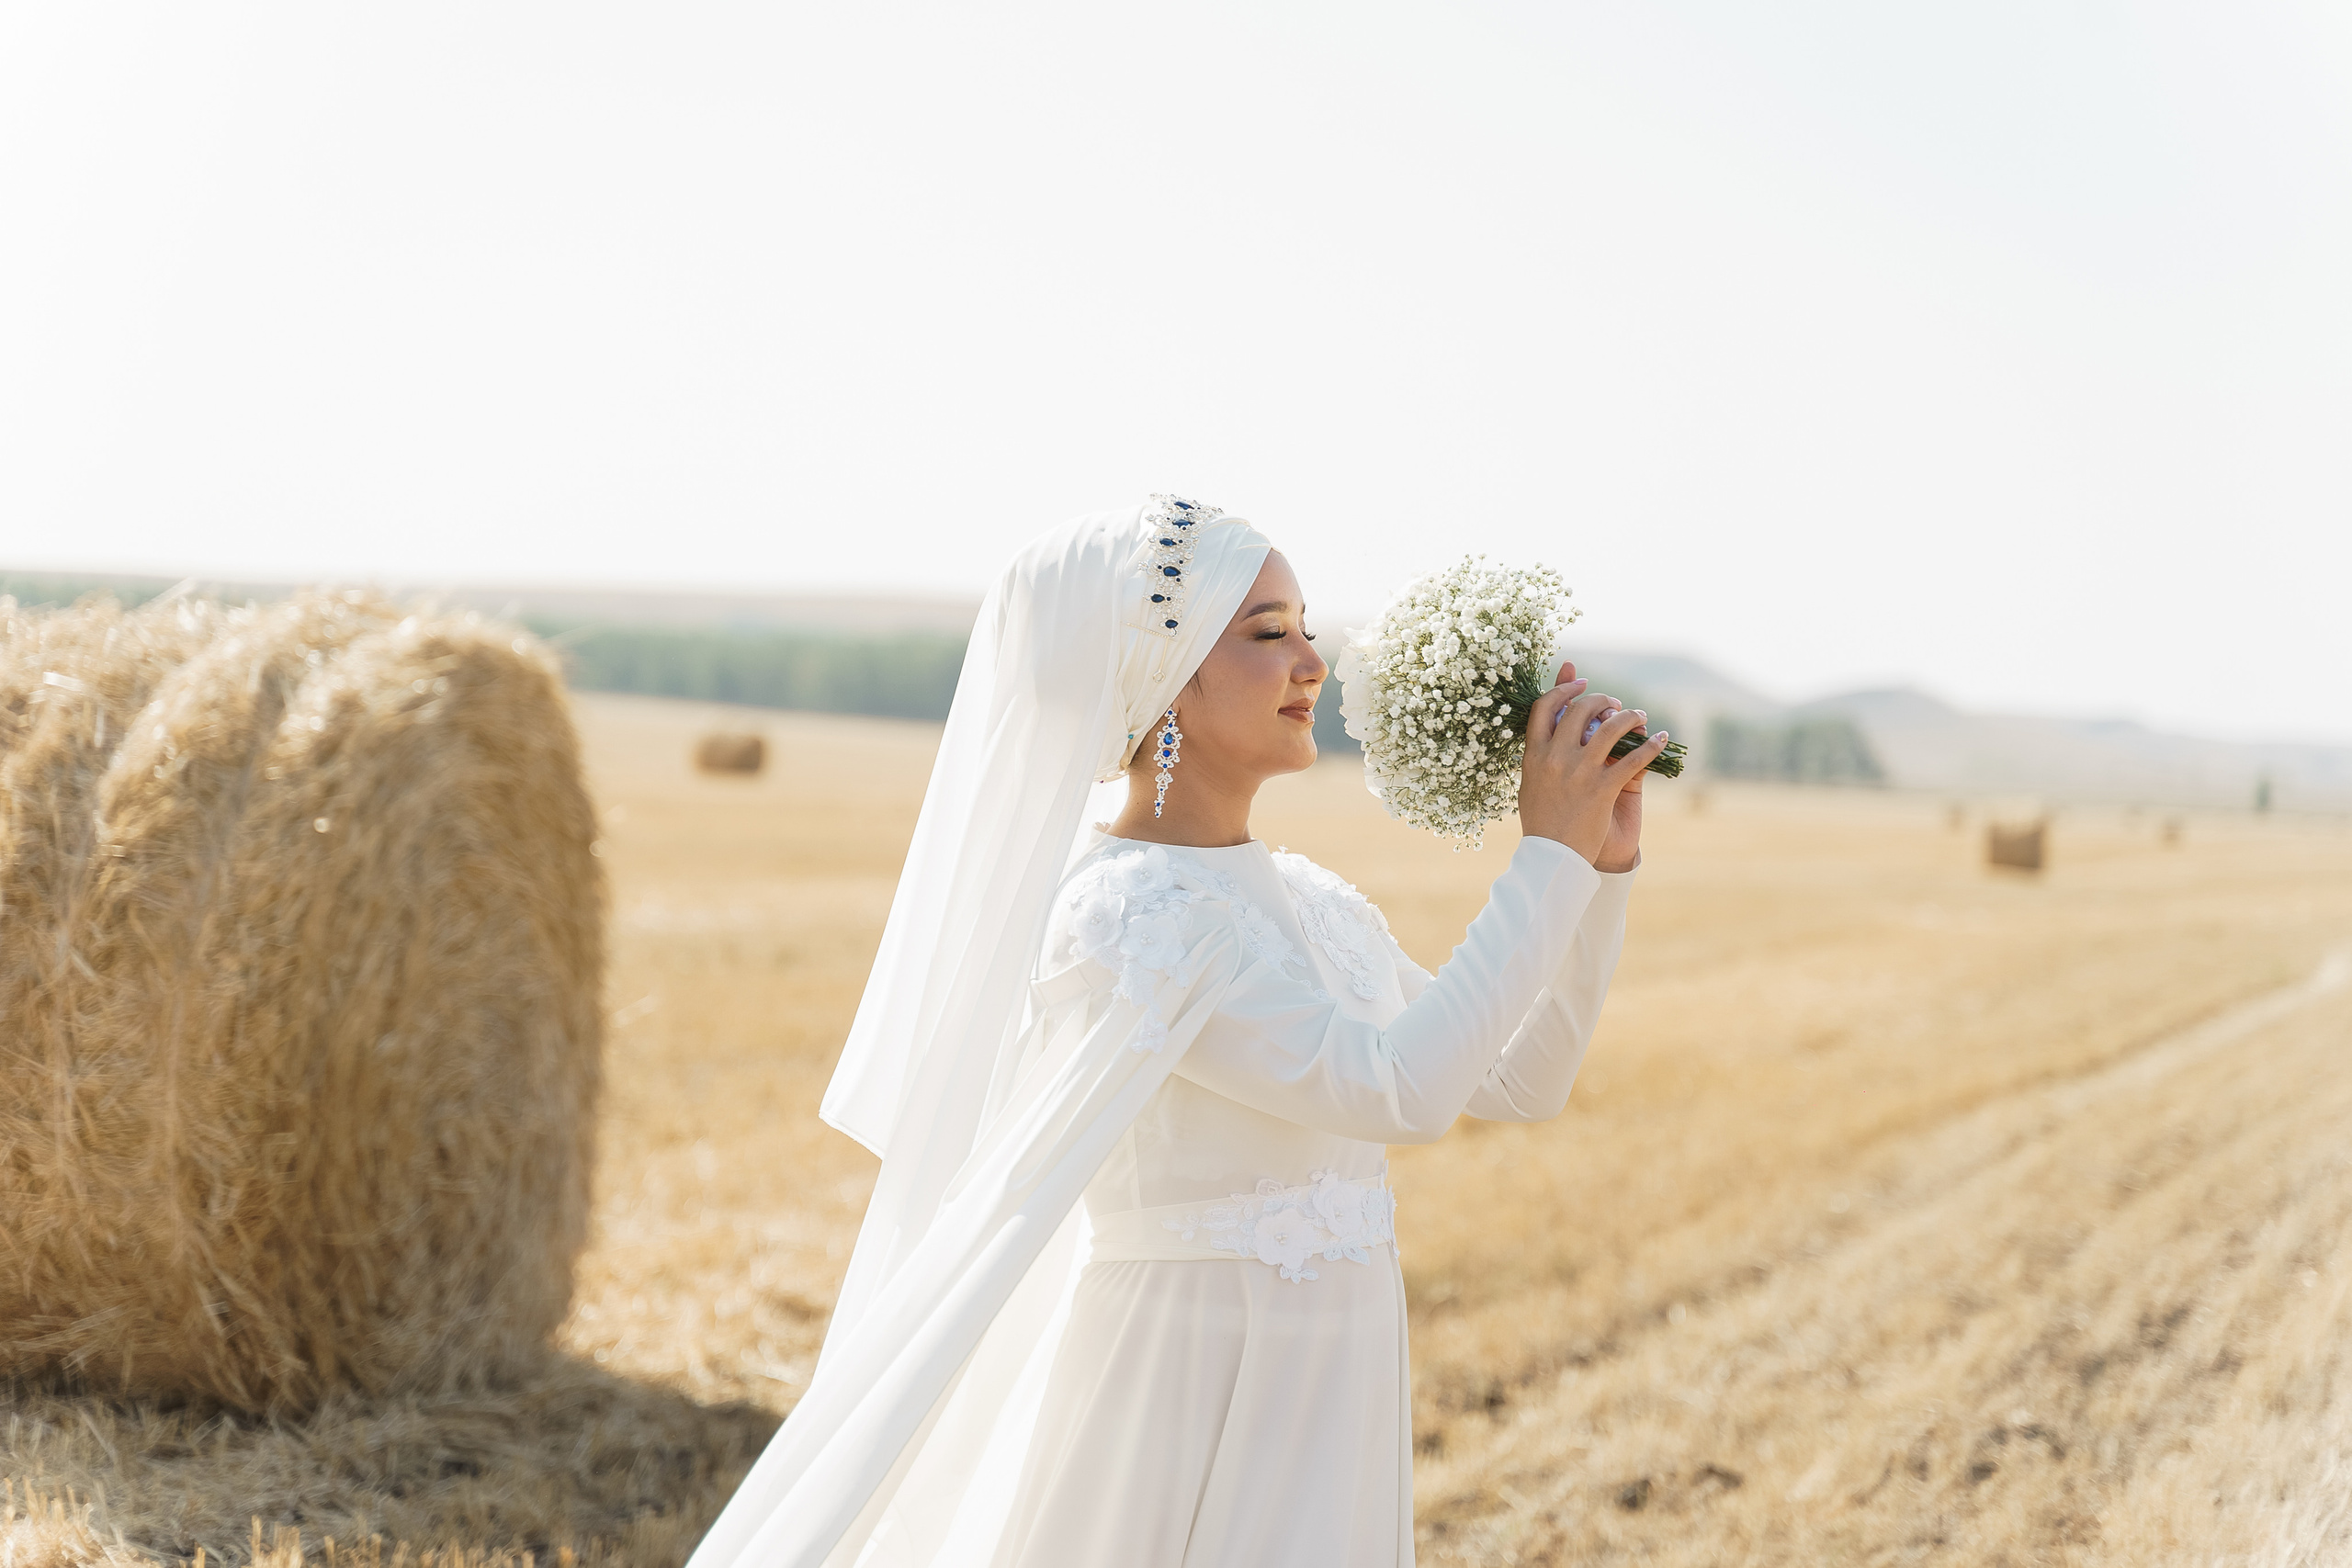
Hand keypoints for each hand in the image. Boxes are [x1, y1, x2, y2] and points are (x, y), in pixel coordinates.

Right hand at [1515, 660, 1667, 869]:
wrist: (1553, 859)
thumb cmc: (1542, 824)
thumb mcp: (1531, 785)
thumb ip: (1540, 758)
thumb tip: (1549, 735)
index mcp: (1534, 755)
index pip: (1545, 706)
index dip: (1564, 688)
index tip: (1580, 682)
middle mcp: (1555, 757)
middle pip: (1580, 709)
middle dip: (1601, 699)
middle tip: (1614, 704)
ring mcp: (1580, 772)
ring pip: (1610, 727)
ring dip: (1630, 716)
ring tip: (1640, 716)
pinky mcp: (1603, 788)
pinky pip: (1634, 758)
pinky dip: (1652, 745)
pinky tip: (1662, 739)